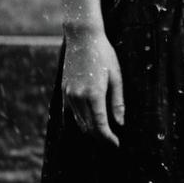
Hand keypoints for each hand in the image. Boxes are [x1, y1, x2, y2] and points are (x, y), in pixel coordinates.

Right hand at [61, 27, 123, 146]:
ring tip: (102, 132)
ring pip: (78, 121)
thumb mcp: (116, 76)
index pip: (100, 125)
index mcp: (94, 94)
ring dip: (90, 130)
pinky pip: (68, 113)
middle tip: (111, 139)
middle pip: (88, 127)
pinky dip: (77, 121)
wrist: (83, 38)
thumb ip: (117, 101)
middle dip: (100, 136)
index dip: (108, 138)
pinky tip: (84, 125)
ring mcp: (69, 94)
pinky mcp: (63, 90)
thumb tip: (120, 123)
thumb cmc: (104, 54)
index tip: (116, 143)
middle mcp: (78, 97)